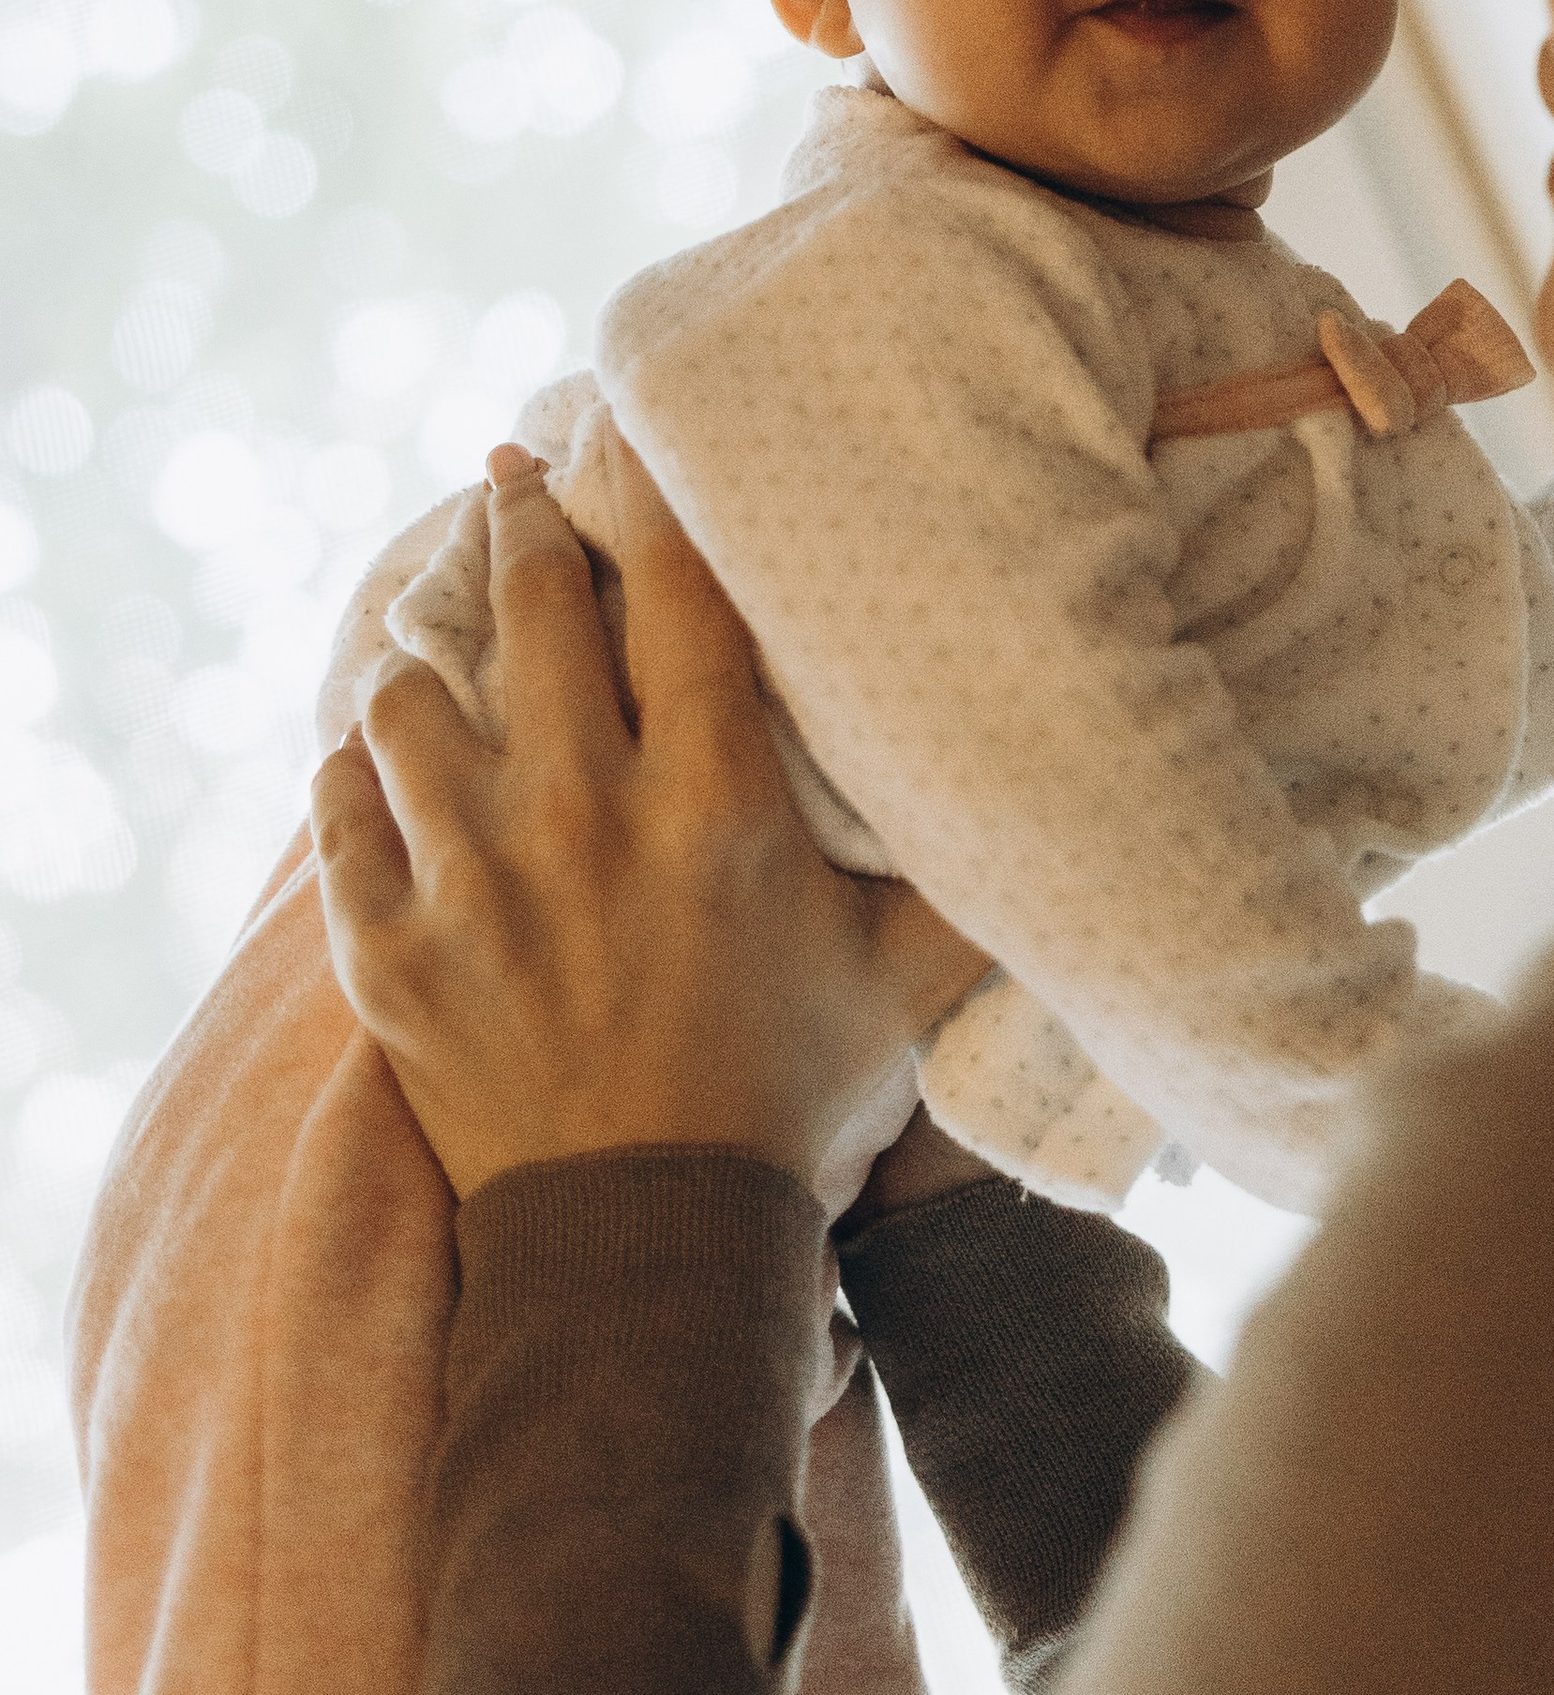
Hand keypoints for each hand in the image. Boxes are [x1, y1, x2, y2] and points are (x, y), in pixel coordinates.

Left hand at [312, 432, 989, 1199]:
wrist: (646, 1255)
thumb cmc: (789, 1107)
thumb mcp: (904, 985)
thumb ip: (968, 881)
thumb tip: (1071, 802)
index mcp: (714, 804)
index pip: (672, 595)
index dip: (643, 497)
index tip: (622, 438)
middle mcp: (583, 820)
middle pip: (532, 609)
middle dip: (519, 526)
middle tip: (514, 483)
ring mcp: (470, 884)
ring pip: (412, 701)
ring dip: (428, 654)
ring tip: (440, 634)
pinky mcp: (387, 953)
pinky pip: (342, 811)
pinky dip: (356, 769)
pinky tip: (380, 753)